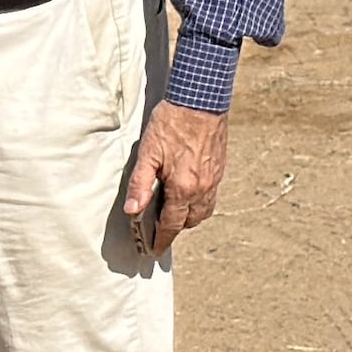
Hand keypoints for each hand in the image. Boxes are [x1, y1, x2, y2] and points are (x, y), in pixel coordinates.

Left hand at [121, 102, 228, 250]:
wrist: (201, 99)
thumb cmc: (171, 122)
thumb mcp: (148, 152)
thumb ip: (141, 184)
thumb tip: (132, 212)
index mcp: (183, 188)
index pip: (171, 225)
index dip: (162, 240)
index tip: (154, 251)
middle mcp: (202, 188)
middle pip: (189, 221)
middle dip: (175, 229)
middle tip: (160, 230)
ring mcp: (214, 179)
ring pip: (203, 211)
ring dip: (189, 217)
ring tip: (173, 213)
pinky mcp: (219, 169)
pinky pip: (211, 196)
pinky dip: (199, 202)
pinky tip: (188, 193)